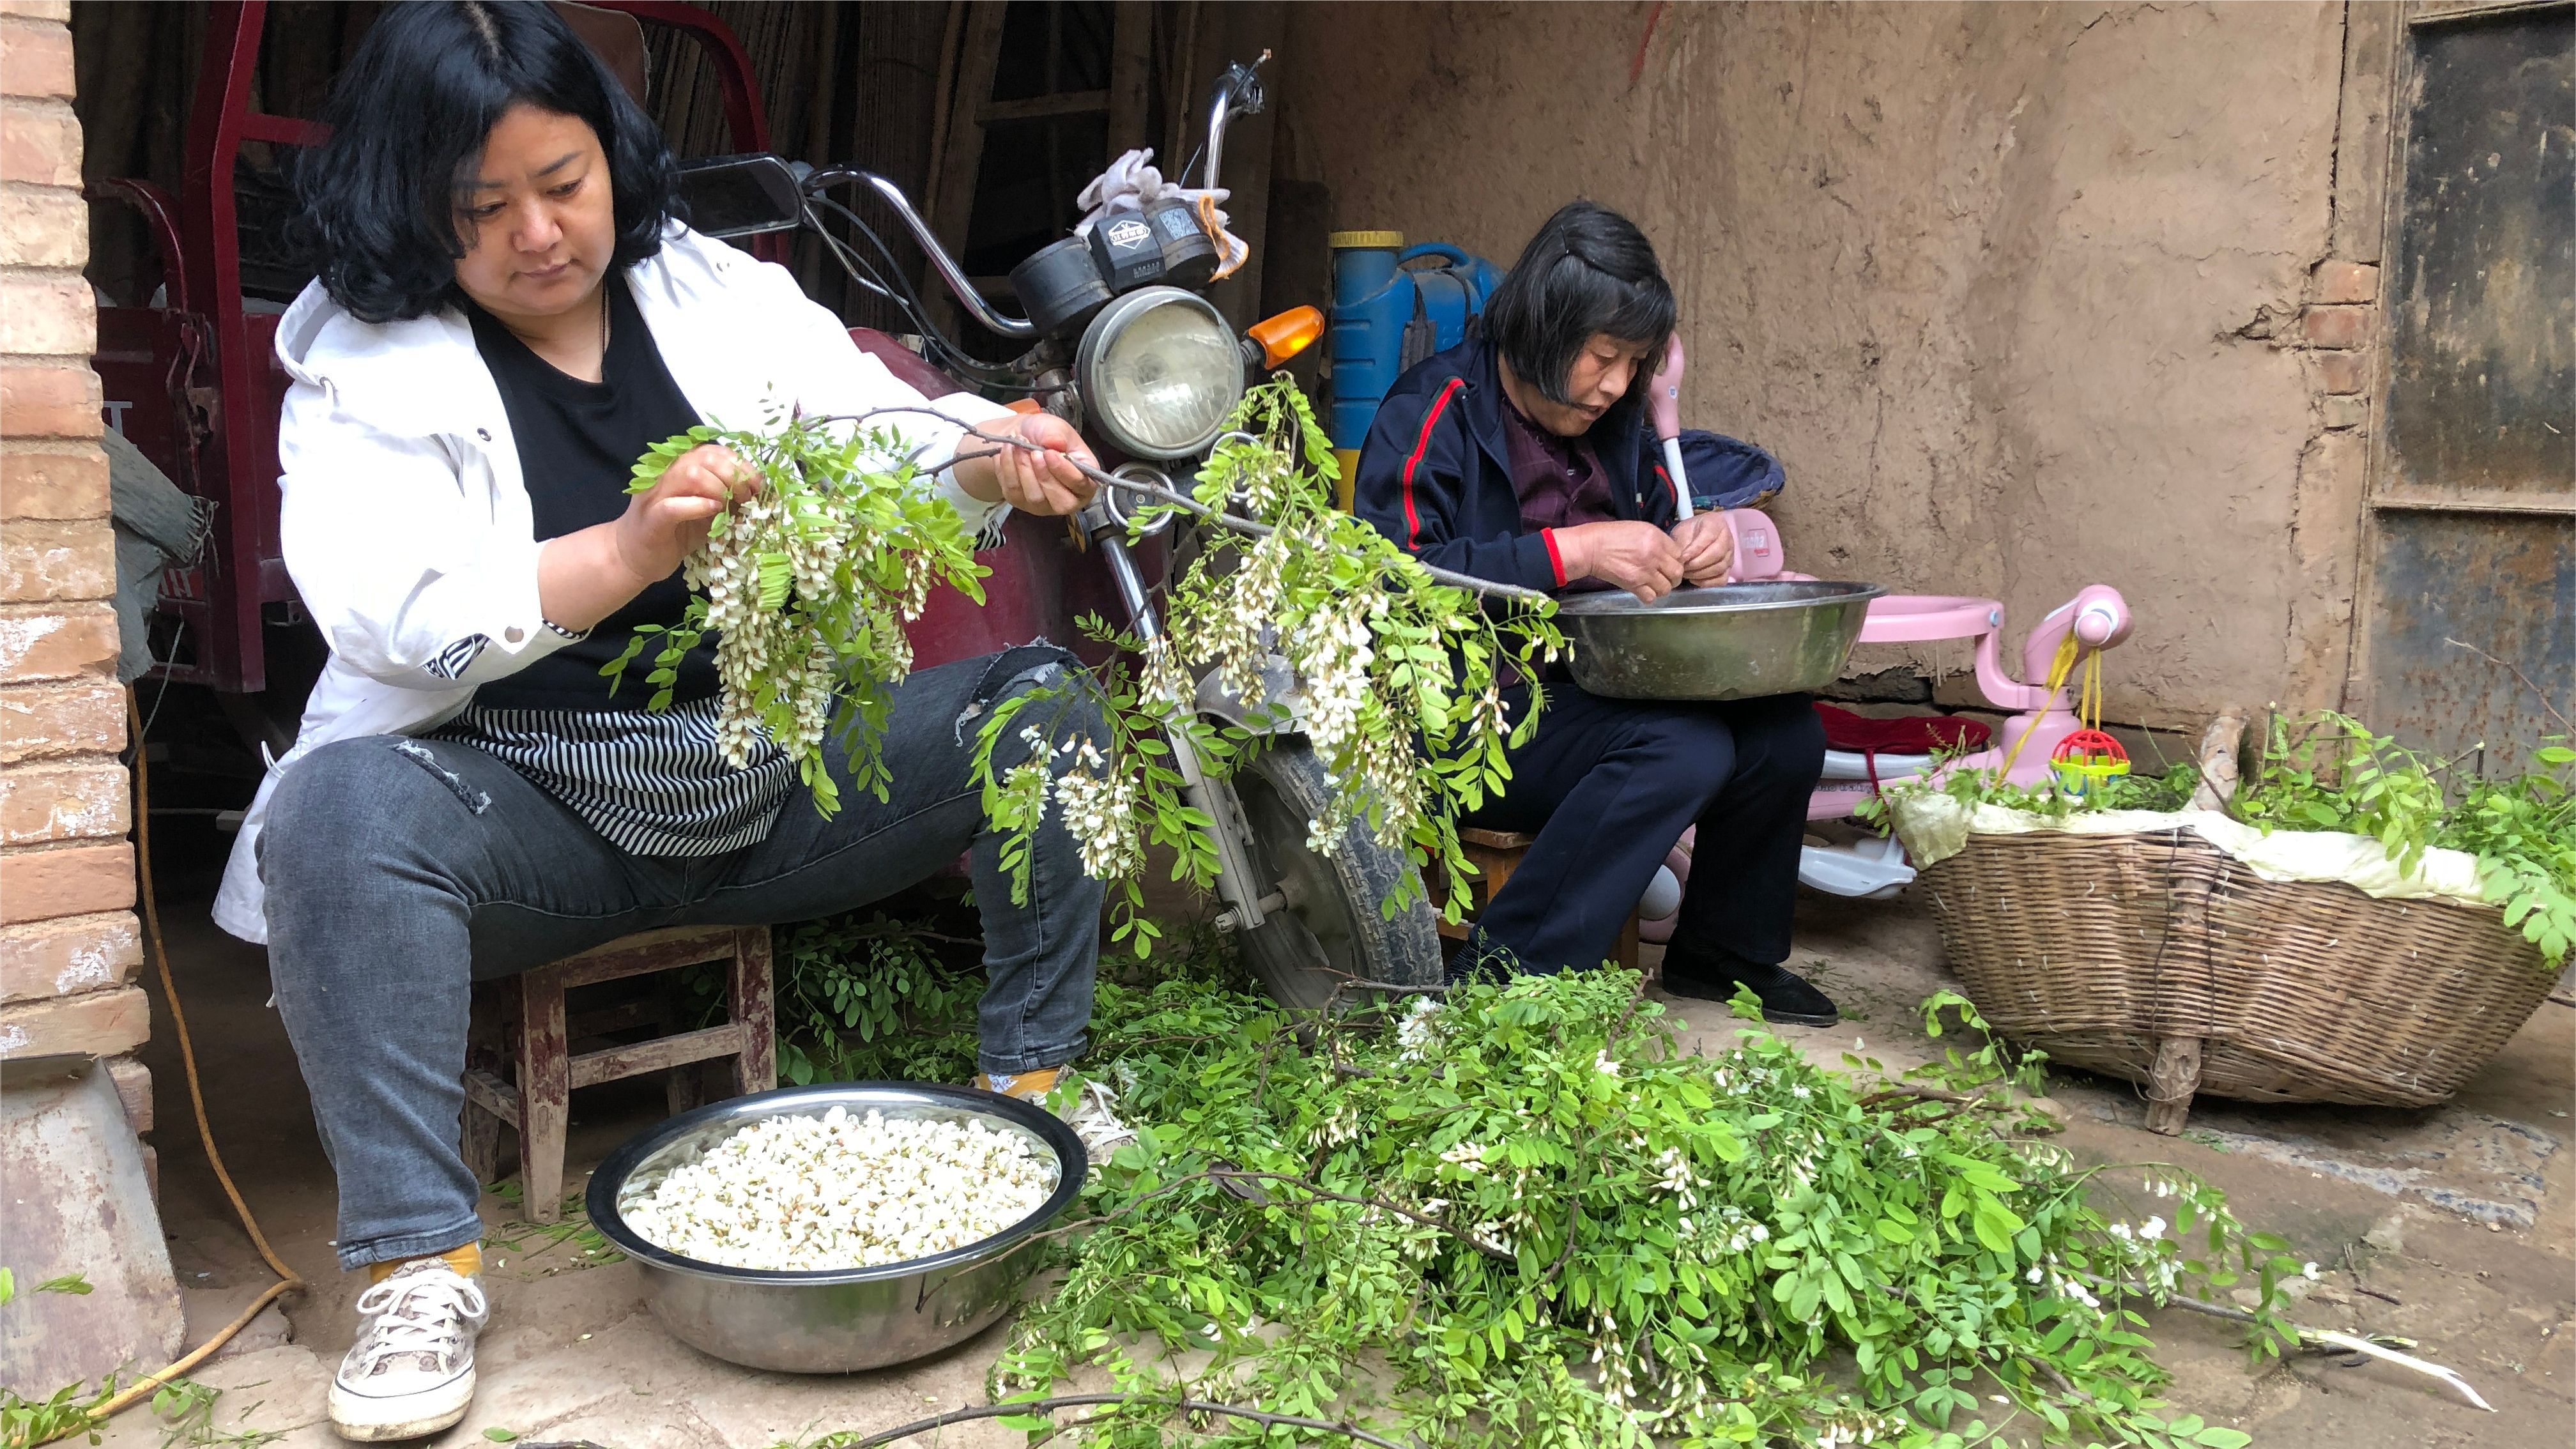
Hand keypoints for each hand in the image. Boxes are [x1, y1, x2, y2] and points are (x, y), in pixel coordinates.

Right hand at [612, 442, 757, 584]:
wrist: (636, 557)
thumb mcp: (708, 510)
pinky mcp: (651, 519)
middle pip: (704, 458)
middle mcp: (665, 474)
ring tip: (730, 505)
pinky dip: (697, 506)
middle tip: (747, 496)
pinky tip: (713, 511)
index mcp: (680, 467)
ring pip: (690, 474)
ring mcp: (655, 494)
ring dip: (719, 488)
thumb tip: (757, 491)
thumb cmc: (676, 531)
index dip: (739, 464)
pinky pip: (673, 506)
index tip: (757, 484)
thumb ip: (727, 496)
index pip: (713, 451)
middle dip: (733, 475)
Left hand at [990, 411, 1097, 515]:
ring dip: (1024, 469)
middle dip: (1044, 475)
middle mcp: (1068, 498)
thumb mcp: (1055, 426)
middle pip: (1061, 502)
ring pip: (1035, 498)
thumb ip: (1058, 434)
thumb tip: (1056, 443)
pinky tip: (1008, 451)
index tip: (1049, 453)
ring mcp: (1044, 504)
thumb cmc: (1044, 434)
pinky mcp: (1021, 502)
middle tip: (1034, 452)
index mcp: (1086, 479)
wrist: (1018, 436)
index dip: (1065, 472)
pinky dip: (1009, 469)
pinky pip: (1014, 492)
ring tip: (1018, 446)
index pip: (1083, 486)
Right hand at [1558, 520, 1683, 601]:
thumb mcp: (1639, 528)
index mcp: (1656, 538)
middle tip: (1665, 576)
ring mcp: (1645, 571)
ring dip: (1661, 588)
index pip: (1679, 554)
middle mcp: (1654, 555)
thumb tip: (1668, 553)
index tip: (1668, 563)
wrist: (1591, 548)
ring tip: (1653, 584)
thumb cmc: (1611, 536)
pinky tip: (1643, 590)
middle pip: (1677, 572)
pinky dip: (1648, 596)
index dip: (1675, 560)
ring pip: (1666, 588)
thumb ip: (1657, 540)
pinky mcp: (1634, 584)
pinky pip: (1651, 597)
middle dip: (1673, 576)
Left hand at [1671, 511, 1737, 585]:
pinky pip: (1722, 579)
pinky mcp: (1729, 568)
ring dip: (1700, 574)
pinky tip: (1695, 580)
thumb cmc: (1688, 533)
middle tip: (1683, 568)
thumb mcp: (1682, 532)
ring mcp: (1730, 554)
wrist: (1695, 536)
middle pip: (1717, 554)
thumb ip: (1682, 544)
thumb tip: (1682, 560)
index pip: (1709, 537)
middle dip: (1697, 564)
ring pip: (1720, 567)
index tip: (1682, 557)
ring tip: (1687, 574)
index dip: (1695, 549)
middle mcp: (1727, 538)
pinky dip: (1708, 582)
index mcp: (1716, 523)